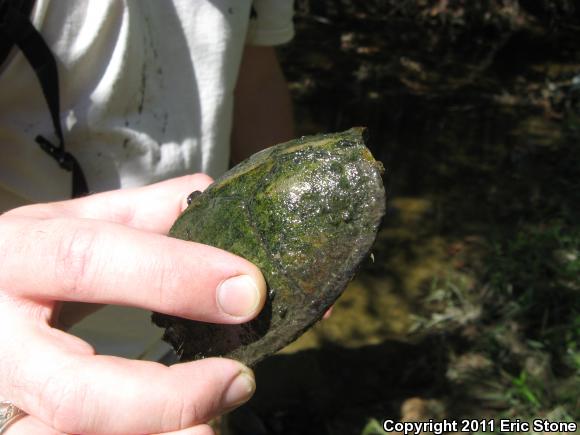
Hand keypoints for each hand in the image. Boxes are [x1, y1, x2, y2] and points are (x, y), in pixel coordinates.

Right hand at [0, 174, 266, 434]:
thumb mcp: (70, 222)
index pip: (90, 261)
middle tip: (238, 380)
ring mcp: (3, 396)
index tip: (247, 291)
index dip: (174, 277)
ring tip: (212, 425)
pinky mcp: (15, 427)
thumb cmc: (27, 261)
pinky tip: (183, 430)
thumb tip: (206, 199)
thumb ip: (140, 212)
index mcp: (15, 258)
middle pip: (76, 391)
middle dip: (167, 397)